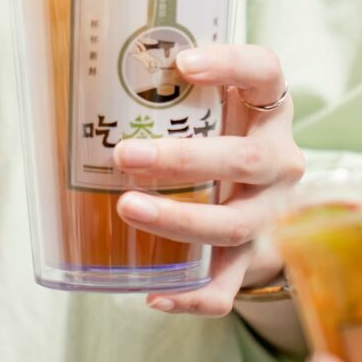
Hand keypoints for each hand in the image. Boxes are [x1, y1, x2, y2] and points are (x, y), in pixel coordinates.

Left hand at [113, 44, 303, 316]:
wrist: (258, 200)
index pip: (266, 73)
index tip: (183, 64)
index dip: (231, 65)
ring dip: (180, 220)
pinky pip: (227, 284)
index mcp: (267, 110)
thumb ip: (171, 92)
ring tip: (128, 208)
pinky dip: (193, 296)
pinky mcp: (251, 258)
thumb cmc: (220, 137)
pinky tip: (154, 295)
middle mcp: (278, 160)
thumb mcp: (212, 105)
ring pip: (234, 224)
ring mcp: (269, 213)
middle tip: (126, 155)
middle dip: (184, 160)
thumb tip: (83, 77)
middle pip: (244, 159)